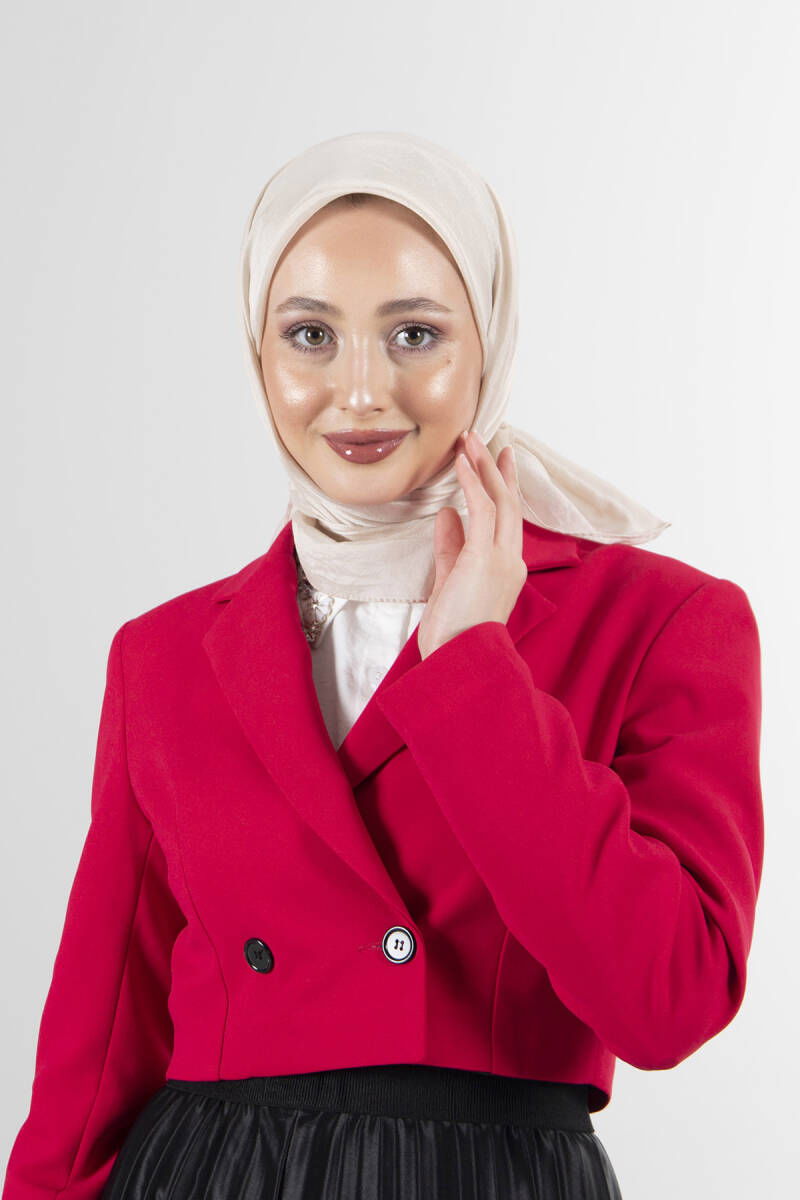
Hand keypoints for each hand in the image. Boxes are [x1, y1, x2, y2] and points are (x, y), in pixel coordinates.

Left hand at [416, 430, 527, 659]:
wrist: (460, 660)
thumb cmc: (455, 632)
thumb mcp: (451, 580)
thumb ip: (451, 546)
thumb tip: (446, 513)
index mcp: (507, 568)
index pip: (508, 520)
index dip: (503, 488)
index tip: (498, 462)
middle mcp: (511, 560)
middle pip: (509, 503)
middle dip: (496, 469)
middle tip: (485, 439)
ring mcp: (502, 559)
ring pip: (499, 501)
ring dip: (482, 467)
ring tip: (468, 440)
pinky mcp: (485, 559)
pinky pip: (482, 511)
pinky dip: (471, 484)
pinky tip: (461, 464)